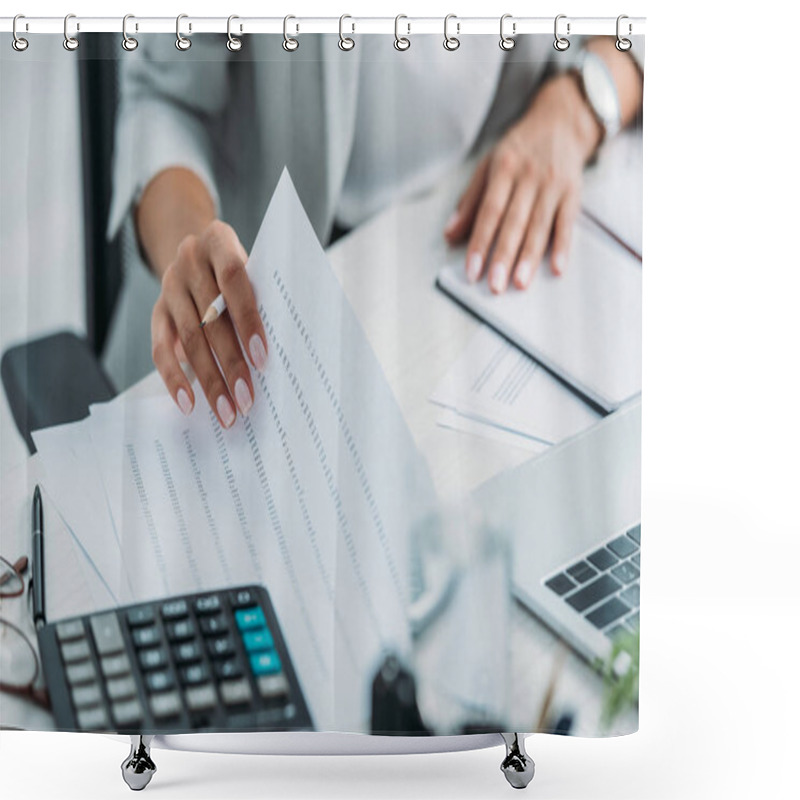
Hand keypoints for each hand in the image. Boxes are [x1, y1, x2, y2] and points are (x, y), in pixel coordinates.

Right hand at [151, 219, 267, 426]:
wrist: (198, 252)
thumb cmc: (241, 271)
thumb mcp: (253, 269)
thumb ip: (262, 299)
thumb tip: (275, 356)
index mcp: (219, 241)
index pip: (233, 279)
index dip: (248, 319)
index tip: (262, 359)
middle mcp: (189, 261)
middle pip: (211, 319)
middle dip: (231, 364)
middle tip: (247, 400)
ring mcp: (169, 286)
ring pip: (189, 339)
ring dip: (209, 380)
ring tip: (227, 411)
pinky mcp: (156, 312)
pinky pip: (160, 349)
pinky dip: (174, 379)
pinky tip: (189, 404)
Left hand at [444, 73, 601, 292]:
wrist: (561, 122)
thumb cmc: (519, 149)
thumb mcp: (488, 166)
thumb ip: (469, 202)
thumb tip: (449, 234)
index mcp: (503, 169)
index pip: (488, 212)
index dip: (479, 243)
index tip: (471, 270)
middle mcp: (529, 177)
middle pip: (514, 222)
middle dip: (503, 256)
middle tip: (494, 285)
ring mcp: (553, 185)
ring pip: (539, 226)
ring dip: (530, 257)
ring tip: (520, 283)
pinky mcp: (573, 193)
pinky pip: (567, 223)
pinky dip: (563, 246)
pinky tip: (558, 267)